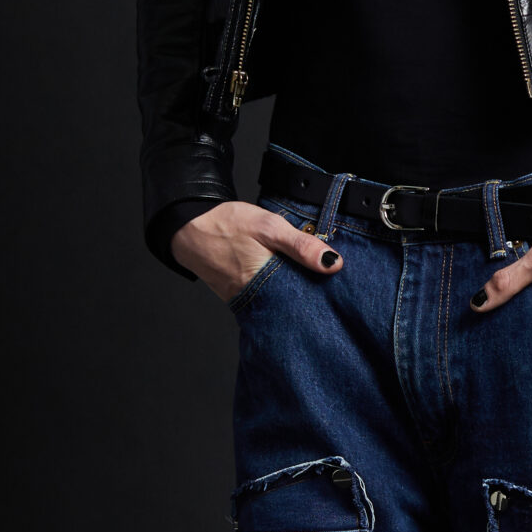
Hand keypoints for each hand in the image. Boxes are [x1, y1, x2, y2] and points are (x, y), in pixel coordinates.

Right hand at [172, 200, 341, 302]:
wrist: (189, 229)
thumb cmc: (227, 226)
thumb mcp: (269, 226)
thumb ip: (301, 246)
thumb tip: (333, 263)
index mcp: (267, 284)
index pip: (307, 301)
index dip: (325, 294)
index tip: (341, 287)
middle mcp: (258, 300)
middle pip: (297, 306)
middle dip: (314, 298)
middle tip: (332, 286)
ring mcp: (249, 301)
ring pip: (283, 304)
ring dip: (299, 295)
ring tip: (316, 283)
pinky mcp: (243, 298)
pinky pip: (269, 299)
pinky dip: (282, 292)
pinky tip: (293, 283)